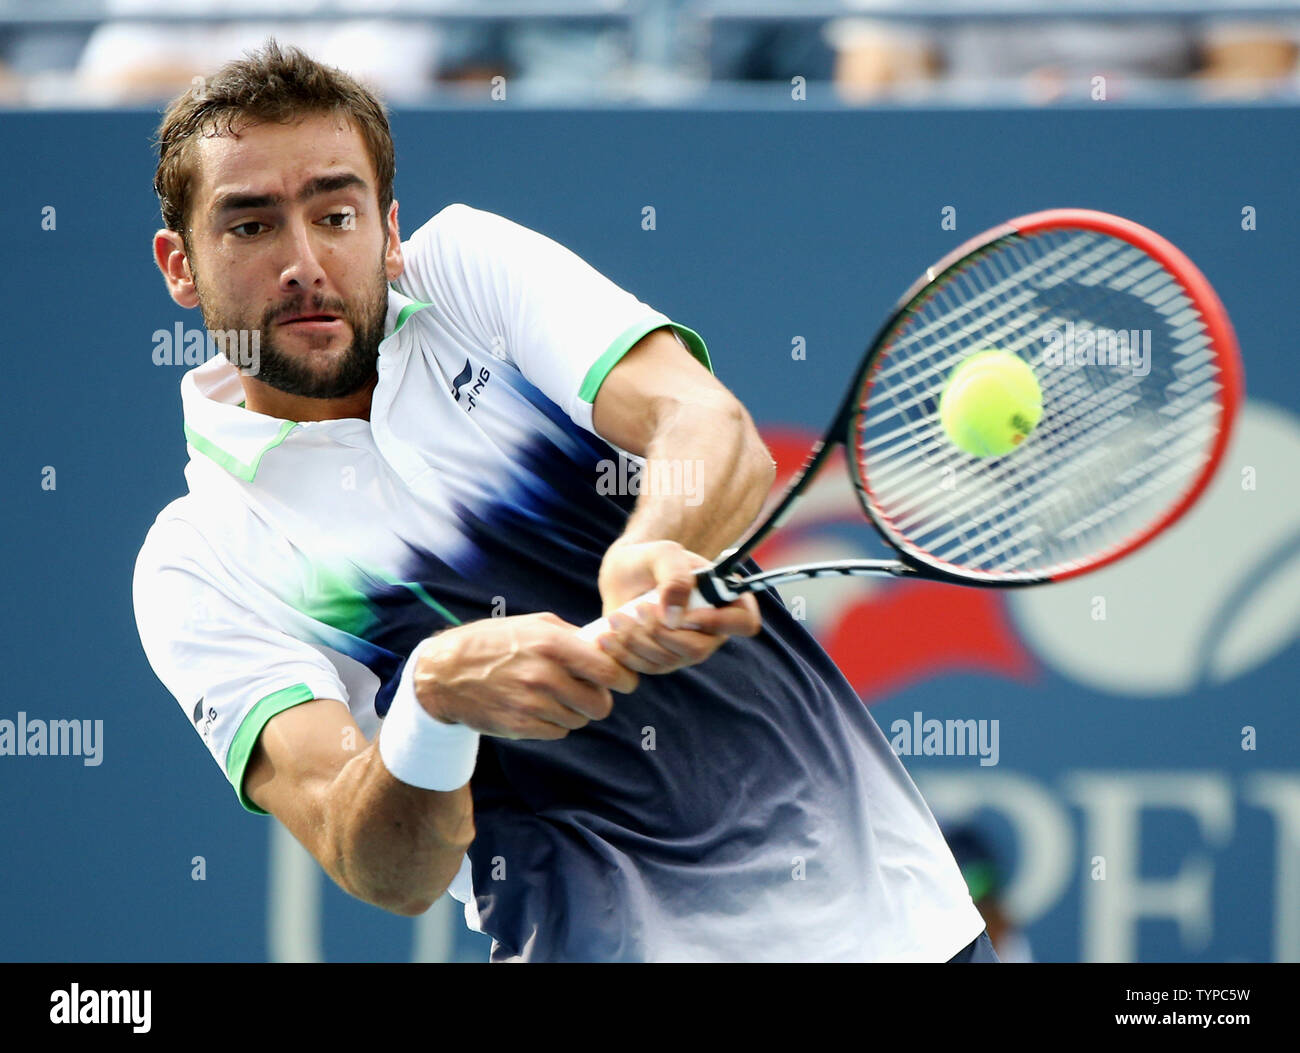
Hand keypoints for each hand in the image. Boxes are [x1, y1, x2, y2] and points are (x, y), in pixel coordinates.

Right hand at [413, 613, 637, 740]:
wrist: (445, 673)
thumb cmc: (494, 642)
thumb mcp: (534, 624)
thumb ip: (574, 636)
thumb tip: (608, 648)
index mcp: (552, 644)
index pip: (608, 671)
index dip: (624, 679)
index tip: (624, 681)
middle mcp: (544, 675)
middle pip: (600, 704)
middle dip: (598, 699)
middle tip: (586, 691)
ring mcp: (531, 704)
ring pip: (580, 720)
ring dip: (574, 711)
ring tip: (554, 696)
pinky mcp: (520, 726)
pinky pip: (558, 732)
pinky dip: (555, 723)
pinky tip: (538, 707)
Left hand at [594, 540, 760, 674]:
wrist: (624, 573)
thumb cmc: (651, 559)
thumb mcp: (664, 554)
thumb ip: (676, 576)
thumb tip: (675, 618)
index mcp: (725, 601)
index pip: (744, 622)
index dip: (720, 624)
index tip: (687, 614)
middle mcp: (710, 631)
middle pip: (699, 650)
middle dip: (663, 633)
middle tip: (639, 609)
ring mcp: (685, 649)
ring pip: (669, 660)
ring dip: (638, 640)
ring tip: (617, 616)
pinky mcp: (660, 661)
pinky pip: (646, 668)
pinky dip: (624, 653)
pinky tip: (608, 635)